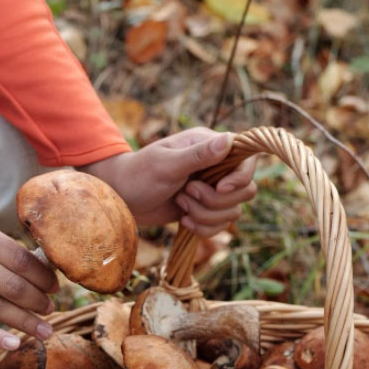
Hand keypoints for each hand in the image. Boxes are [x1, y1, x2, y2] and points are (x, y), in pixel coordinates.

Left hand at [79, 128, 257, 236]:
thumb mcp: (166, 164)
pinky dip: (203, 228)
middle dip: (215, 201)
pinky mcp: (205, 209)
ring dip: (205, 215)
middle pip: (245, 191)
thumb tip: (229, 139)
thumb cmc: (139, 175)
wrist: (121, 199)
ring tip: (180, 204)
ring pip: (232, 212)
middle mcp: (216, 167)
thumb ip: (199, 155)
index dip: (239, 178)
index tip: (219, 188)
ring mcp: (212, 190)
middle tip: (186, 193)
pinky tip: (183, 220)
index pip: (247, 160)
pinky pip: (220, 226)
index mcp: (209, 146)